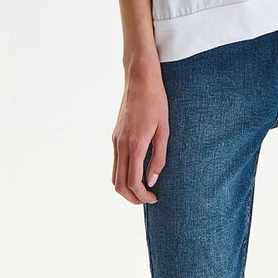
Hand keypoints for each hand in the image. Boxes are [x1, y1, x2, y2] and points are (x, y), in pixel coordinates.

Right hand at [111, 68, 168, 204]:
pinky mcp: (115, 135)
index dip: (143, 196)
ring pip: (114, 175)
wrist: (140, 78)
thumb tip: (152, 181)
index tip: (154, 198)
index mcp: (134, 144)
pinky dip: (123, 174)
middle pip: (119, 184)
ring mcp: (115, 140)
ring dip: (126, 188)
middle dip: (132, 197)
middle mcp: (121, 144)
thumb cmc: (156, 101)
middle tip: (148, 199)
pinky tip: (137, 171)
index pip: (133, 182)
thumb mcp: (164, 129)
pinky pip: (115, 162)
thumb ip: (158, 157)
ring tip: (143, 188)